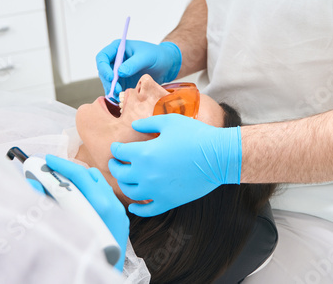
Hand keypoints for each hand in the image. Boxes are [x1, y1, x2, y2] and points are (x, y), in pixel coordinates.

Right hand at [42, 154, 128, 268]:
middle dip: (70, 170)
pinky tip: (77, 199)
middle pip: (91, 176)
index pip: (79, 176)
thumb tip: (35, 184)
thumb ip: (46, 205)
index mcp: (100, 207)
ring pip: (100, 185)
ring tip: (61, 183)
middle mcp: (113, 207)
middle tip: (51, 169)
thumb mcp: (61, 229)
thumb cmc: (83, 258)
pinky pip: (106, 197)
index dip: (62, 165)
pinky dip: (90, 192)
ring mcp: (119, 213)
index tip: (48, 160)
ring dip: (81, 181)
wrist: (102, 278)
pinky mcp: (120, 220)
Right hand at [96, 40, 181, 96]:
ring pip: (108, 82)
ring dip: (111, 89)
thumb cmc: (156, 55)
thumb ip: (133, 64)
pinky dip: (117, 94)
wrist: (166, 64)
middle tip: (117, 90)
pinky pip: (115, 88)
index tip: (111, 77)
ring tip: (120, 95)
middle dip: (108, 81)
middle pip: (103, 71)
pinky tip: (122, 97)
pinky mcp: (123, 81)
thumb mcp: (146, 57)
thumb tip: (120, 72)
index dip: (104, 67)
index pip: (102, 57)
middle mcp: (115, 60)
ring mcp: (118, 71)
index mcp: (118, 48)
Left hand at [108, 114, 240, 216]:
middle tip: (115, 162)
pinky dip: (137, 209)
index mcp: (143, 153)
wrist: (217, 156)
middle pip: (120, 173)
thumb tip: (134, 126)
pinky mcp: (167, 201)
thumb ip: (147, 123)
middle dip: (115, 166)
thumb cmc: (194, 135)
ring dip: (123, 184)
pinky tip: (133, 205)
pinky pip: (146, 210)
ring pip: (130, 192)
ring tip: (124, 179)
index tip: (116, 147)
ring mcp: (155, 191)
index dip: (116, 148)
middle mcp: (145, 174)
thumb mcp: (169, 121)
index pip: (120, 152)